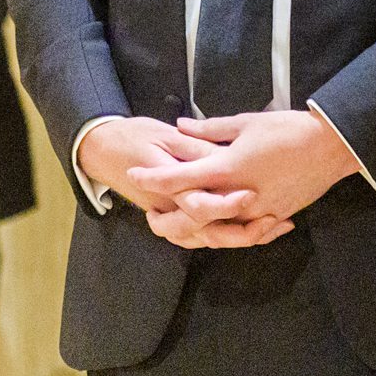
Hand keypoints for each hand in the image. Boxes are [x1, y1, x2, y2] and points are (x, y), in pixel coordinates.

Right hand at [78, 117, 266, 239]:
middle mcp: (168, 208)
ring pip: (205, 240)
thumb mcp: (164, 136)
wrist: (101, 149)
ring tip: (274, 225)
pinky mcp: (174, 217)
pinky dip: (229, 235)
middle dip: (240, 230)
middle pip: (204, 232)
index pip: (196, 204)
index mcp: (165, 186)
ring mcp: (170, 216)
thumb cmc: (133, 137)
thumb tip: (222, 156)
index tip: (250, 195)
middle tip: (272, 218)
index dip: (224, 203)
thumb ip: (194, 148)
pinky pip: (202, 236)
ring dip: (240, 237)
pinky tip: (258, 227)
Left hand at [124, 109, 355, 249]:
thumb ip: (210, 130)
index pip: (179, 178)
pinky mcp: (272, 218)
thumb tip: (180, 127)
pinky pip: (243, 234)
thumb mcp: (247, 122)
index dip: (152, 177)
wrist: (331, 146)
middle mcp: (236, 197)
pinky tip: (218, 229)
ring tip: (179, 226)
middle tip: (150, 214)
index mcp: (226, 169)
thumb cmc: (288, 129)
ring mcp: (255, 212)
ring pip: (214, 232)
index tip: (134, 174)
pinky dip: (226, 233)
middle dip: (166, 218)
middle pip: (190, 216)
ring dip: (192, 232)